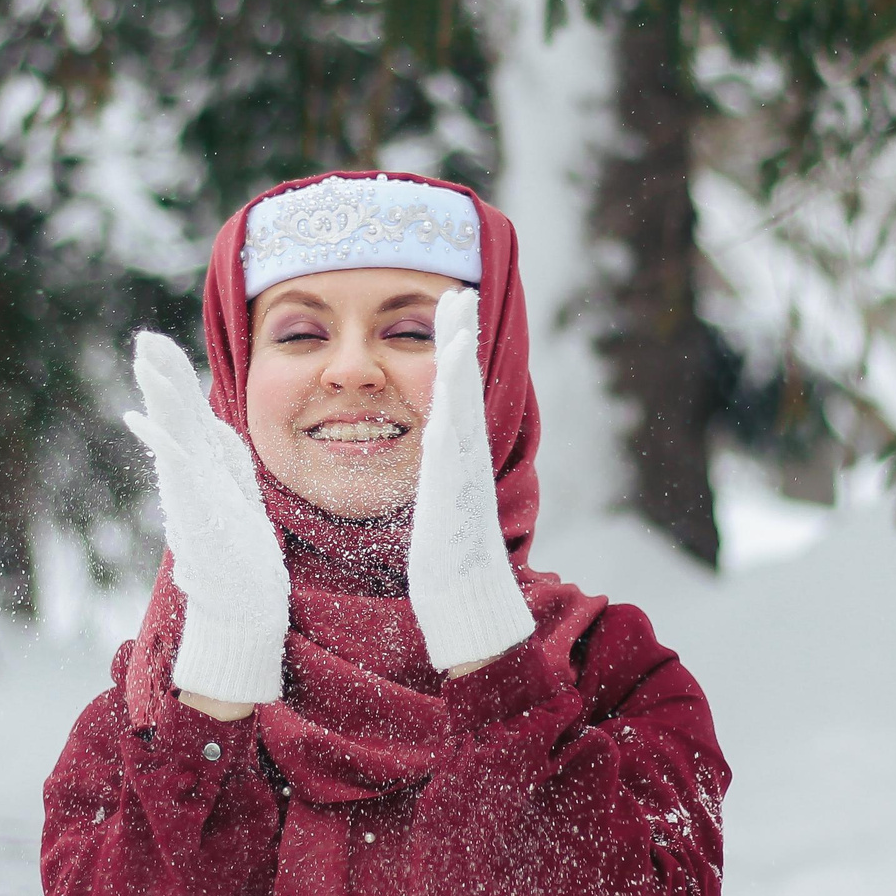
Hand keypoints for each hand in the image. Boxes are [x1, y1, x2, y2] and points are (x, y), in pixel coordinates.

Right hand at [125, 333, 289, 705]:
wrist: (244, 609)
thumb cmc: (243, 558)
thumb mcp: (237, 493)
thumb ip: (223, 458)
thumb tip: (211, 423)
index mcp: (202, 470)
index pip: (185, 415)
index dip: (173, 380)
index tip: (158, 345)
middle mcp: (190, 478)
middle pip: (173, 416)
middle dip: (161, 376)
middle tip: (145, 339)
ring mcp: (191, 494)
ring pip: (172, 434)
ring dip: (160, 396)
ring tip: (145, 360)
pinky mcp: (197, 512)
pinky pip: (177, 470)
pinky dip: (160, 443)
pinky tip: (141, 421)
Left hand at [406, 289, 534, 672]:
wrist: (467, 604)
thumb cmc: (448, 561)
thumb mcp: (438, 501)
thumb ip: (436, 467)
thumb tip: (428, 440)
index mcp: (454, 456)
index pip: (452, 390)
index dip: (453, 347)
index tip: (452, 305)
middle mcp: (462, 458)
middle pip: (462, 386)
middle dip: (462, 338)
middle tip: (462, 291)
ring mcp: (460, 477)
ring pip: (459, 408)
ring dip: (460, 364)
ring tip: (459, 322)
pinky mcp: (450, 500)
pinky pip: (449, 450)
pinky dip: (449, 416)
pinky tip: (442, 389)